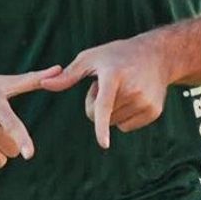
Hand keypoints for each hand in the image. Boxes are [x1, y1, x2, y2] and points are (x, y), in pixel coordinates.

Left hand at [41, 37, 171, 147]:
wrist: (157, 56)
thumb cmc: (116, 56)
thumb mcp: (91, 58)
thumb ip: (67, 75)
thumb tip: (43, 84)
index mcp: (114, 76)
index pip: (104, 105)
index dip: (102, 126)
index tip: (103, 143)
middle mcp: (132, 90)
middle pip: (100, 117)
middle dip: (97, 104)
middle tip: (110, 84)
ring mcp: (145, 102)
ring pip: (114, 123)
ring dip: (112, 111)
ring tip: (123, 88)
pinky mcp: (153, 112)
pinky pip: (127, 126)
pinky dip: (125, 116)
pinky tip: (133, 97)